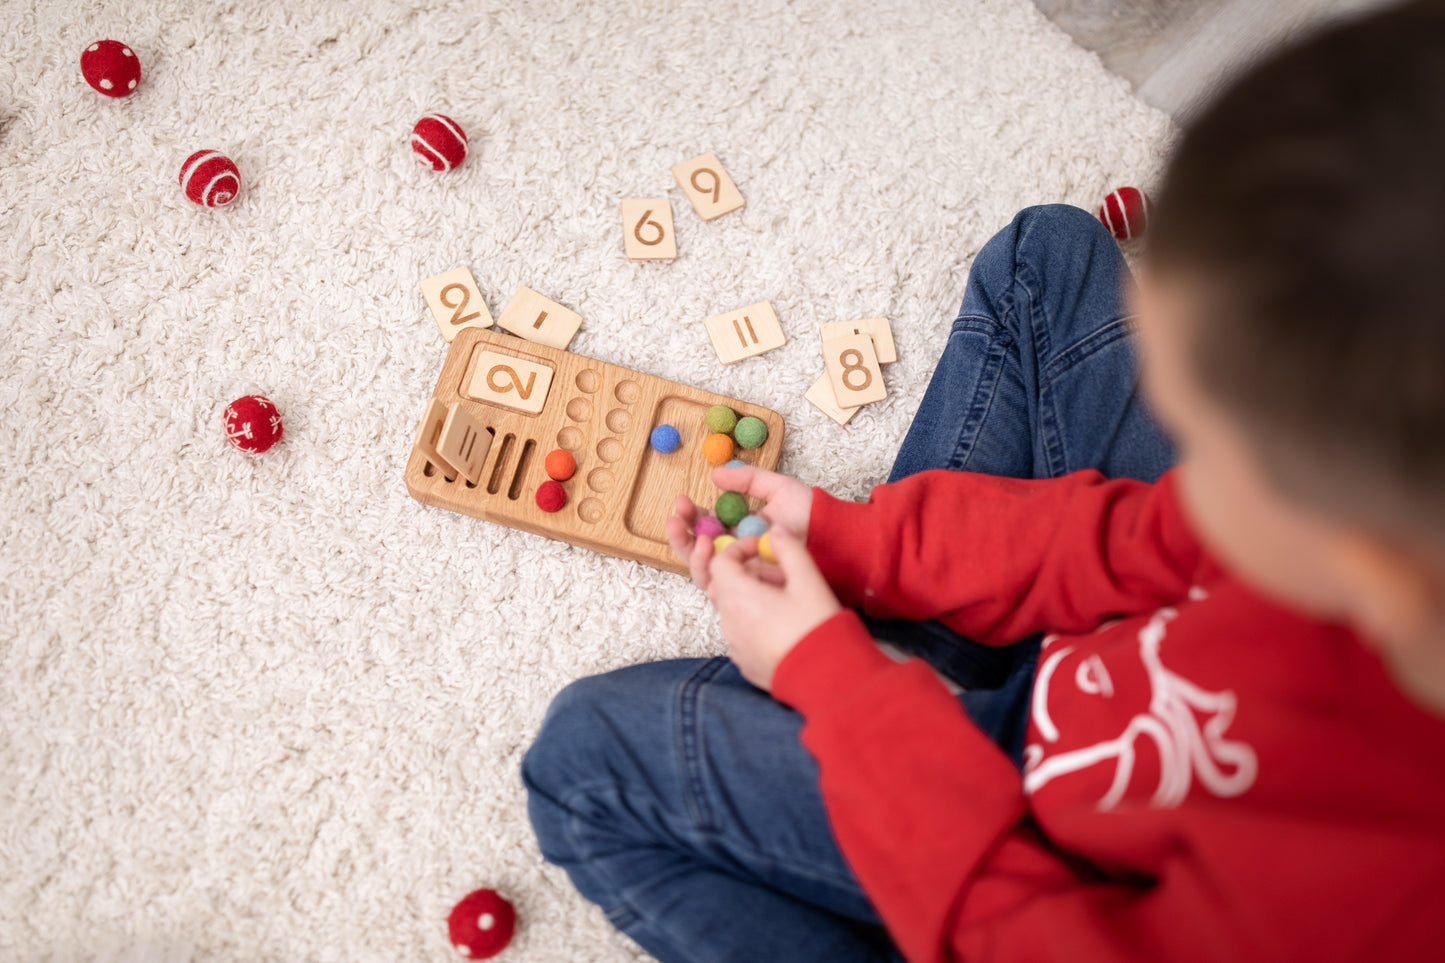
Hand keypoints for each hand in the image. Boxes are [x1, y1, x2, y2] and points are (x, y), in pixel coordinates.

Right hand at [664, 467, 814, 590]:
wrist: (834, 538)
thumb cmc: (811, 515)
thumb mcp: (778, 488)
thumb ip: (748, 479)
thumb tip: (715, 475)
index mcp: (738, 529)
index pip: (705, 526)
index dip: (690, 516)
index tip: (681, 501)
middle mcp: (737, 552)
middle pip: (697, 551)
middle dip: (682, 536)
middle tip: (676, 519)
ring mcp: (744, 572)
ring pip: (704, 571)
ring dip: (692, 555)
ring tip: (698, 538)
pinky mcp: (752, 589)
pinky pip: (722, 588)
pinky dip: (710, 573)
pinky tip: (710, 555)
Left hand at [708, 529, 840, 690]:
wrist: (827, 679)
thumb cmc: (818, 628)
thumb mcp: (809, 581)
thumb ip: (789, 549)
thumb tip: (776, 531)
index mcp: (739, 598)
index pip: (721, 563)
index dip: (739, 548)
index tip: (761, 547)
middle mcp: (729, 623)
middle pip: (727, 586)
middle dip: (750, 574)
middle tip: (782, 576)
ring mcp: (735, 646)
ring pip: (735, 610)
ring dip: (754, 598)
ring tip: (788, 601)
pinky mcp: (744, 662)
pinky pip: (742, 633)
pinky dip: (756, 621)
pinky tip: (785, 625)